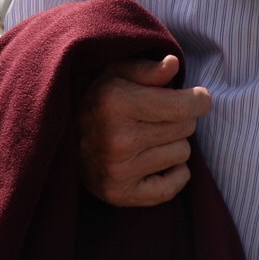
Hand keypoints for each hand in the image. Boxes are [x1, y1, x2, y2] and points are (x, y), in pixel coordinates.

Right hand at [77, 54, 211, 206]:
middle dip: (181, 117)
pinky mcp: (119, 194)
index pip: (182, 107)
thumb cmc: (95, 98)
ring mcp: (118, 170)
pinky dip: (173, 174)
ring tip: (151, 136)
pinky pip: (171, 188)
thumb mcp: (115, 72)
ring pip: (182, 154)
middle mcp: (118, 139)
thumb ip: (147, 69)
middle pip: (186, 128)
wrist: (59, 137)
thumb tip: (174, 64)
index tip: (198, 97)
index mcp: (116, 102)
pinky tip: (159, 161)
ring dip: (173, 143)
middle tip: (161, 114)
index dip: (199, 100)